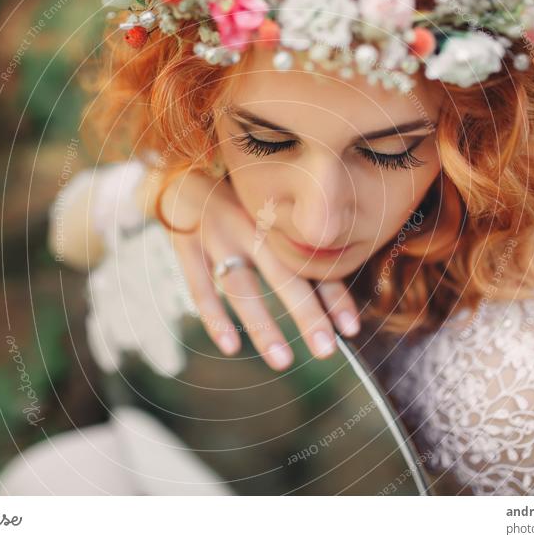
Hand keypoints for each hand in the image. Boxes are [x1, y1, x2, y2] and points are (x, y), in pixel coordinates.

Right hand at [158, 169, 361, 370]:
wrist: (181, 173)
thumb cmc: (238, 204)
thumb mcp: (268, 217)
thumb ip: (297, 250)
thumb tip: (335, 302)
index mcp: (278, 220)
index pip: (310, 262)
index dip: (333, 296)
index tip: (352, 330)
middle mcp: (250, 225)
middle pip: (283, 275)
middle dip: (307, 315)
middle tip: (326, 351)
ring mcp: (217, 235)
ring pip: (243, 286)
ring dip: (263, 325)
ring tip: (283, 361)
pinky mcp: (186, 245)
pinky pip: (200, 286)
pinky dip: (214, 317)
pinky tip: (231, 347)